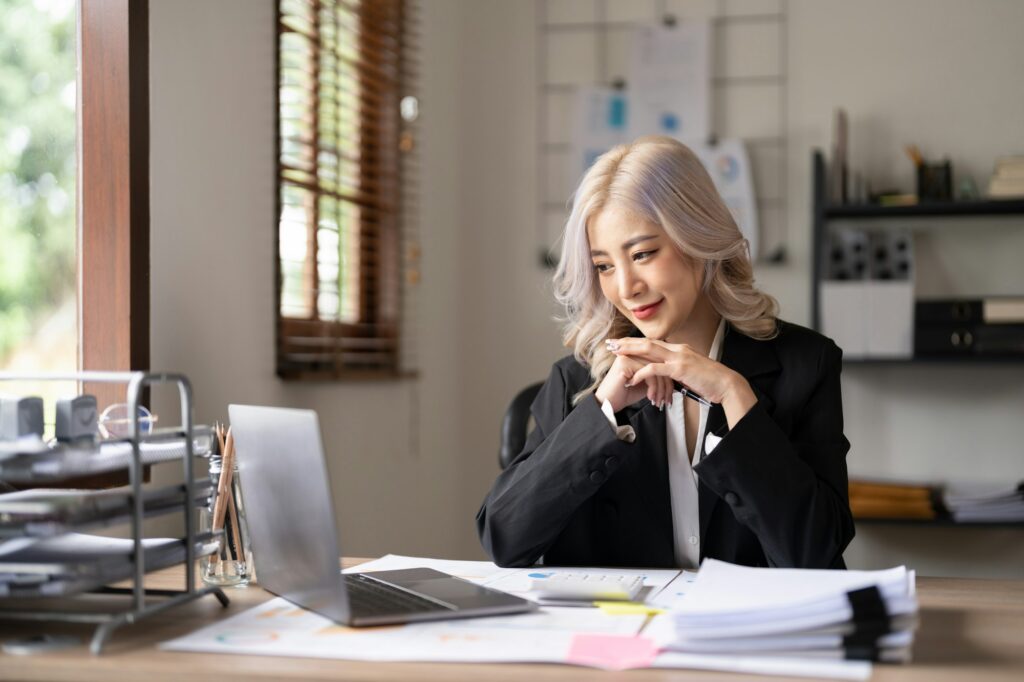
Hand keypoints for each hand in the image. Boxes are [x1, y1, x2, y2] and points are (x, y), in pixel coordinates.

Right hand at [594, 352, 674, 412]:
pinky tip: (651, 399)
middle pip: (660, 364)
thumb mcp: (647, 385)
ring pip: (656, 369)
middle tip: (668, 401)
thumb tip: (676, 380)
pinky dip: (653, 388)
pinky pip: (649, 373)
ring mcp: (628, 355)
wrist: (608, 404)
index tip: (671, 395)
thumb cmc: (626, 395)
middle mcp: (633, 351)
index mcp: (638, 353)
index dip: (668, 378)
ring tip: (660, 402)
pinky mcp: (625, 362)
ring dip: (661, 389)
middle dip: (667, 384)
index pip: (660, 361)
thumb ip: (658, 377)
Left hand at [606, 337, 757, 427]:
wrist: (726, 385)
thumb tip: (665, 376)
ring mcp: (679, 357)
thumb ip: (677, 371)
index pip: (652, 343)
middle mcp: (678, 349)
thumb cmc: (710, 382)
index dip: (635, 342)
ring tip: (615, 353)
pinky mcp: (680, 369)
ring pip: (649, 350)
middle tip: (610, 343)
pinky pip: (656, 368)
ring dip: (630, 351)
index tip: (620, 343)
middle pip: (646, 342)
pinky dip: (642, 372)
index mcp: (679, 349)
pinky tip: (633, 377)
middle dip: (627, 342)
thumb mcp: (690, 373)